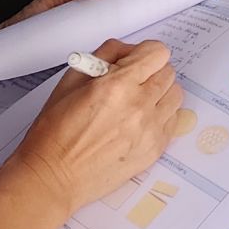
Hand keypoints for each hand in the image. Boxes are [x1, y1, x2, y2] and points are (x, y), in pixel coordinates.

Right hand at [6, 38, 186, 219]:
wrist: (53, 177)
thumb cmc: (55, 132)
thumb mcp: (70, 81)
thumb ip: (104, 57)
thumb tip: (127, 51)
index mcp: (117, 85)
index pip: (158, 53)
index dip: (144, 54)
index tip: (133, 61)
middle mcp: (139, 106)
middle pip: (168, 72)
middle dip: (150, 72)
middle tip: (131, 83)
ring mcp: (150, 130)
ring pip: (175, 95)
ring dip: (159, 93)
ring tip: (137, 103)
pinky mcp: (155, 150)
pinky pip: (173, 120)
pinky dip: (160, 116)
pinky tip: (139, 122)